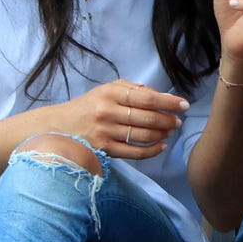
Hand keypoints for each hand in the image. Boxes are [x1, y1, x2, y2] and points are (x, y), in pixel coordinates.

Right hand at [46, 80, 188, 159]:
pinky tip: (161, 146)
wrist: (58, 127)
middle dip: (168, 119)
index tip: (184, 104)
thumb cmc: (89, 106)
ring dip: (162, 134)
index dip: (168, 102)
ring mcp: (105, 132)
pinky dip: (151, 150)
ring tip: (170, 131)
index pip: (147, 98)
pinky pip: (133, 152)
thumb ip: (132, 89)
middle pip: (147, 117)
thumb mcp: (107, 90)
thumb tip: (158, 95)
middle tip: (179, 120)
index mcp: (110, 93)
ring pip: (142, 135)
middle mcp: (107, 112)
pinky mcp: (103, 150)